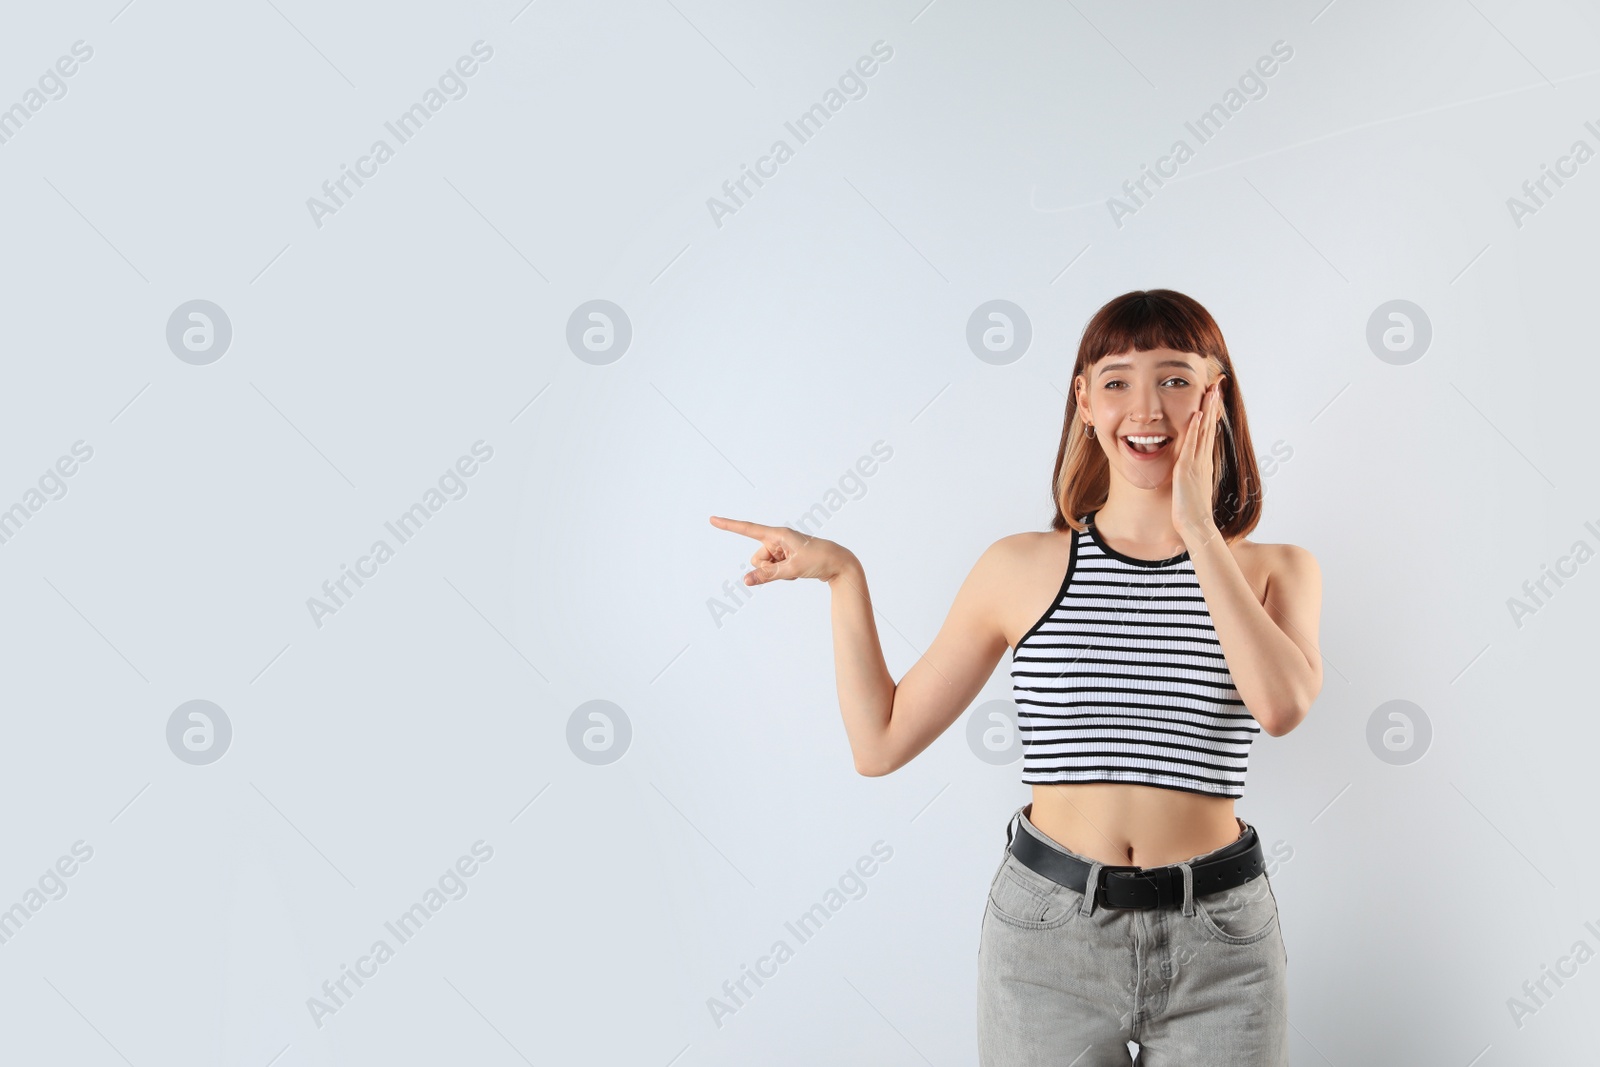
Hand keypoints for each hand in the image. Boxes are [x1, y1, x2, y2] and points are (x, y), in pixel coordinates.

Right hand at [708, 516, 854, 584]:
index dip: (729, 525)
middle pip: (757, 558)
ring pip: (765, 566)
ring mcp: (781, 548)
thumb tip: (746, 580)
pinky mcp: (786, 557)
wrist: (840, 564)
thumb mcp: (791, 570)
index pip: (748, 529)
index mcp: (778, 534)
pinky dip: (783, 574)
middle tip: (788, 569)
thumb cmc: (818, 560)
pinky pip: (774, 569)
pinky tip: (798, 571)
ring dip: (776, 573)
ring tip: (796, 569)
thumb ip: (767, 576)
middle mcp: (777, 539)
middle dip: (767, 569)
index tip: (712, 519)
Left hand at [1172, 376, 1224, 546]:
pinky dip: (1194, 429)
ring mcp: (1197, 463)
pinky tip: (1196, 414)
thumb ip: (1193, 476)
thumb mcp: (1193, 488)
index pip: (1209, 433)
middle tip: (1217, 386)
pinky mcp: (1187, 469)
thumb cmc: (1192, 511)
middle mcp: (1203, 460)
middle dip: (1213, 406)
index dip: (1212, 415)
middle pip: (1210, 427)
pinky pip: (1191, 444)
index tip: (1214, 399)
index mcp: (1204, 463)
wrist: (1196, 525)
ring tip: (1211, 391)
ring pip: (1204, 431)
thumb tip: (1191, 472)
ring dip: (1207, 410)